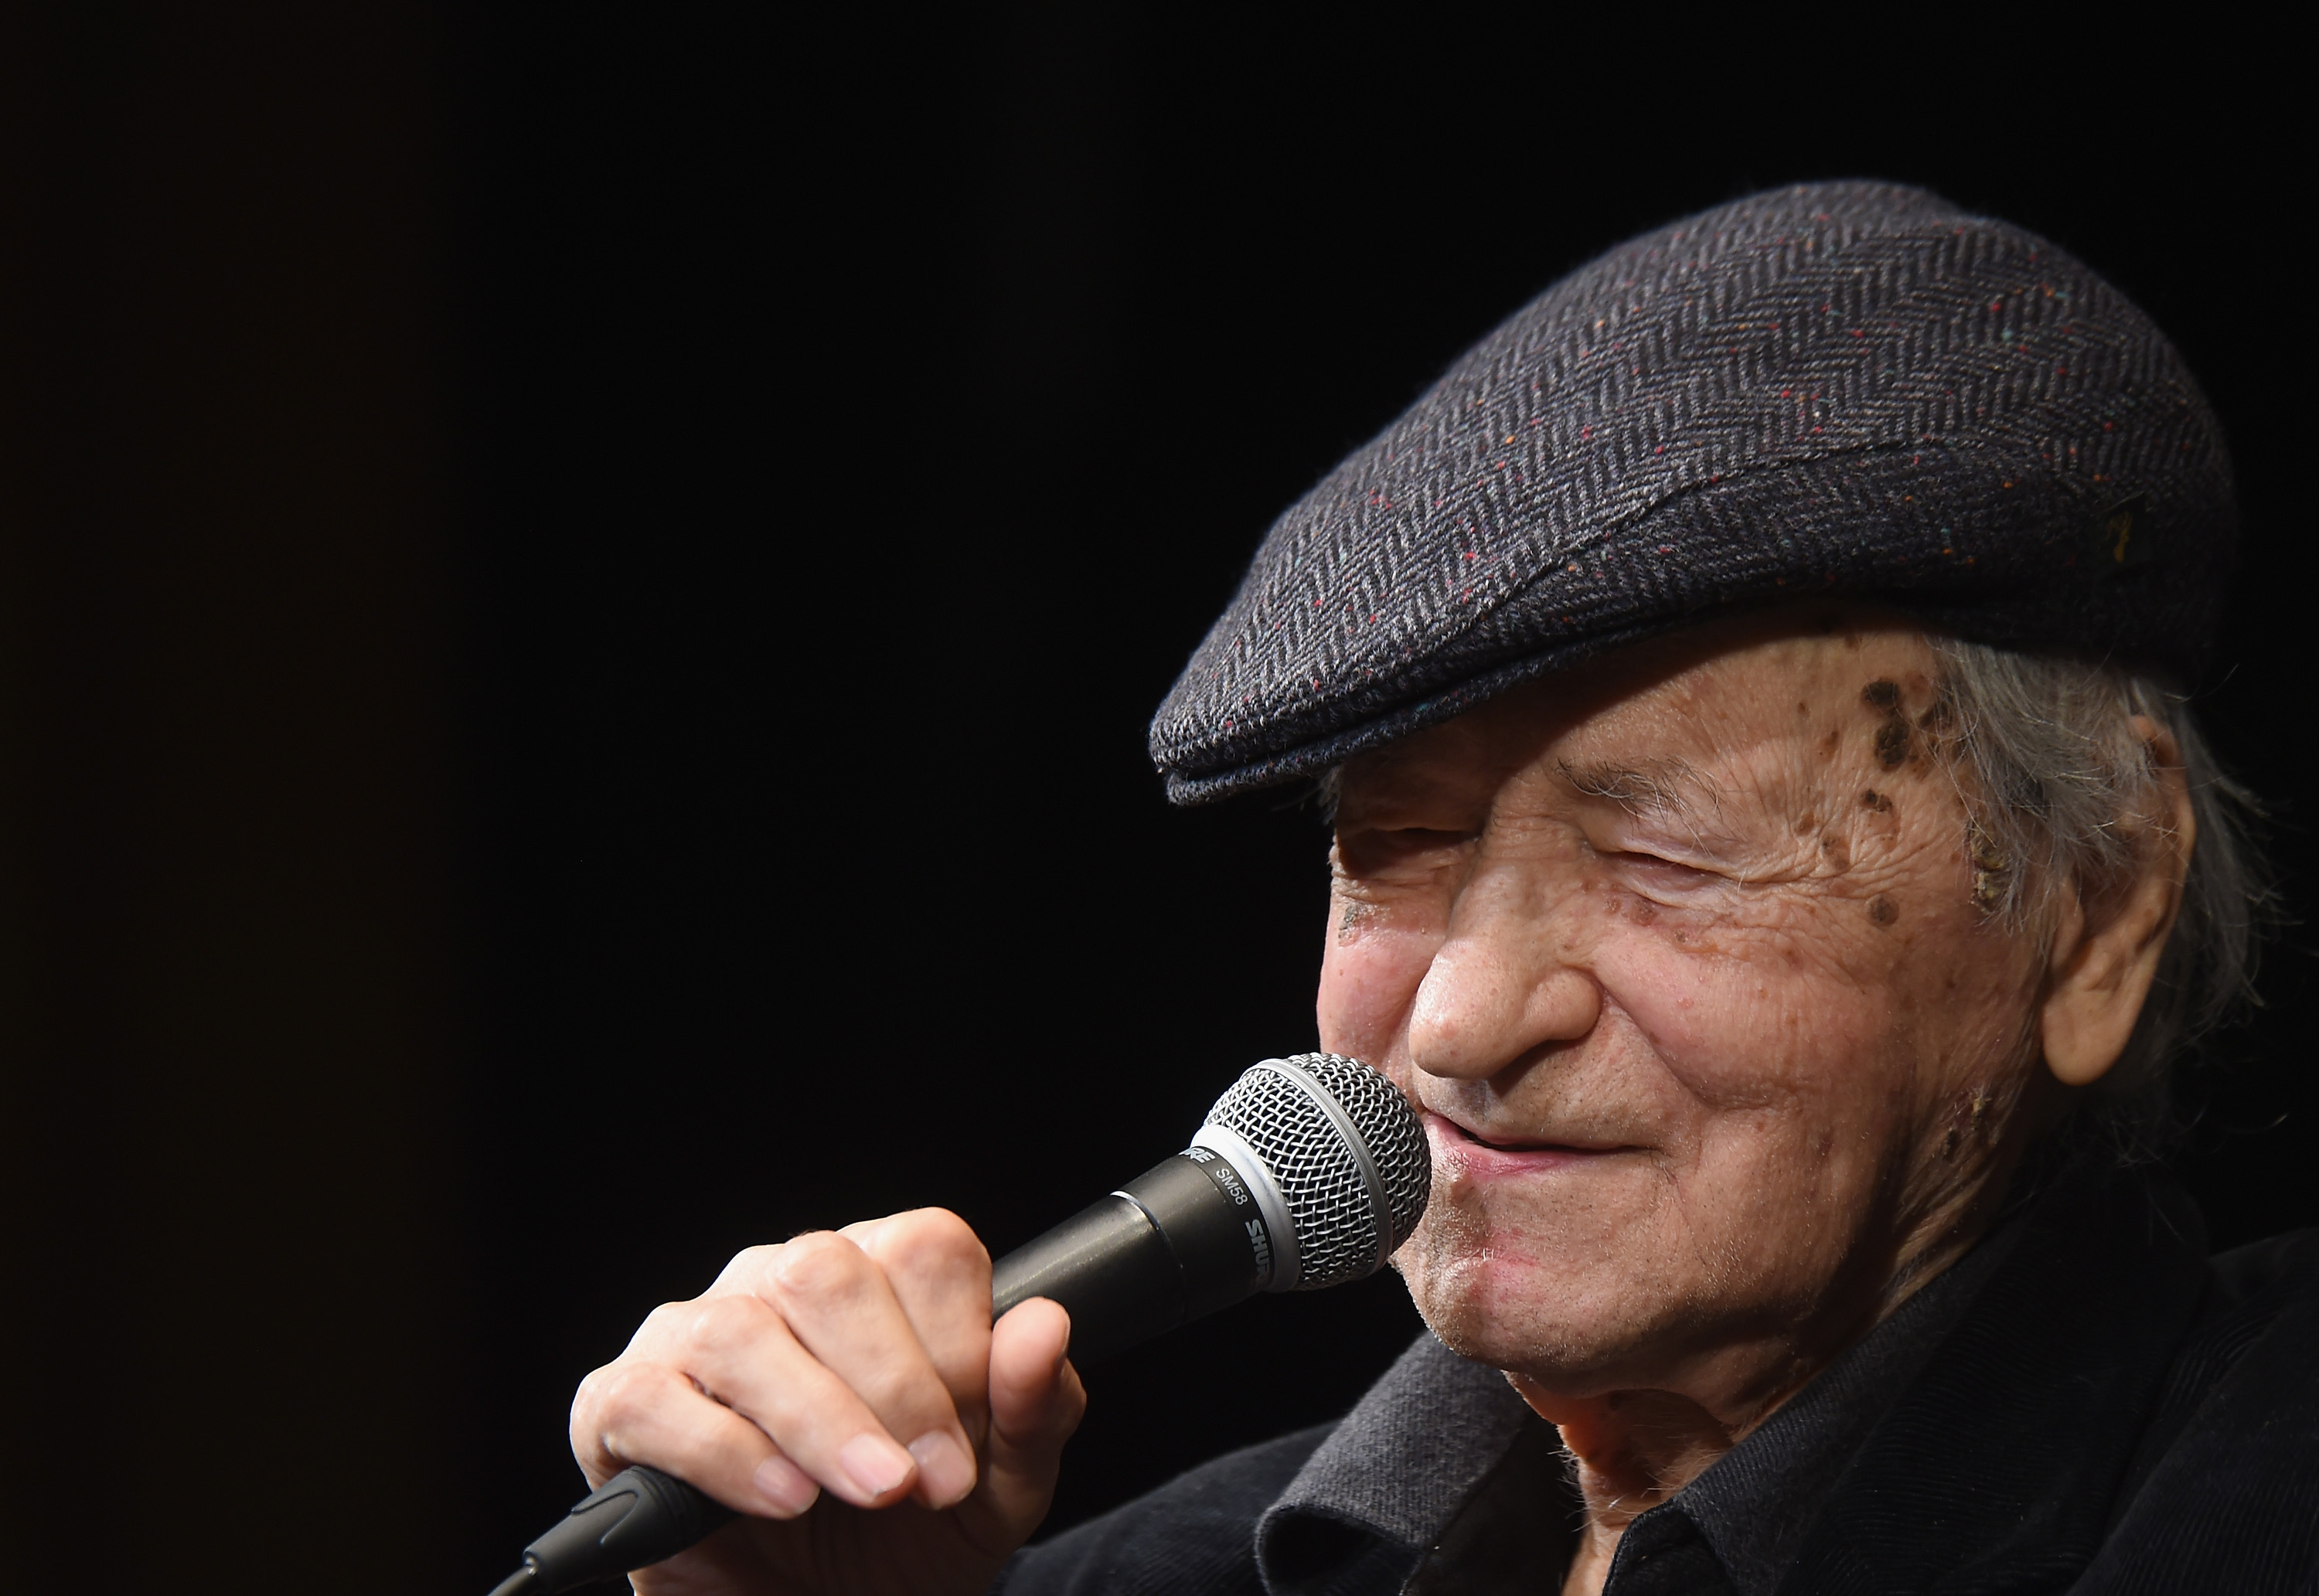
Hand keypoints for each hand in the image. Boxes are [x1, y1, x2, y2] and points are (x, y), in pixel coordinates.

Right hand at [569, 1209, 1086, 1595]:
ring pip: (741, 1329)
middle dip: (891, 1386)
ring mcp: (689, 1333)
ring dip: (817, 1419)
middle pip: (826, 1270)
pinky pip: (653, 1400)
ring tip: (865, 1492)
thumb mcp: (997, 1490)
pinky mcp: (618, 1404)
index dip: (956, 1345)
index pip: (922, 1246)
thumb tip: (1046, 1324)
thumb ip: (1034, 1408)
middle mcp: (777, 1282)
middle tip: (922, 1485)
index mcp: (876, 1277)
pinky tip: (781, 1499)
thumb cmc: (904, 1540)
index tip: (966, 1450)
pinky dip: (725, 1453)